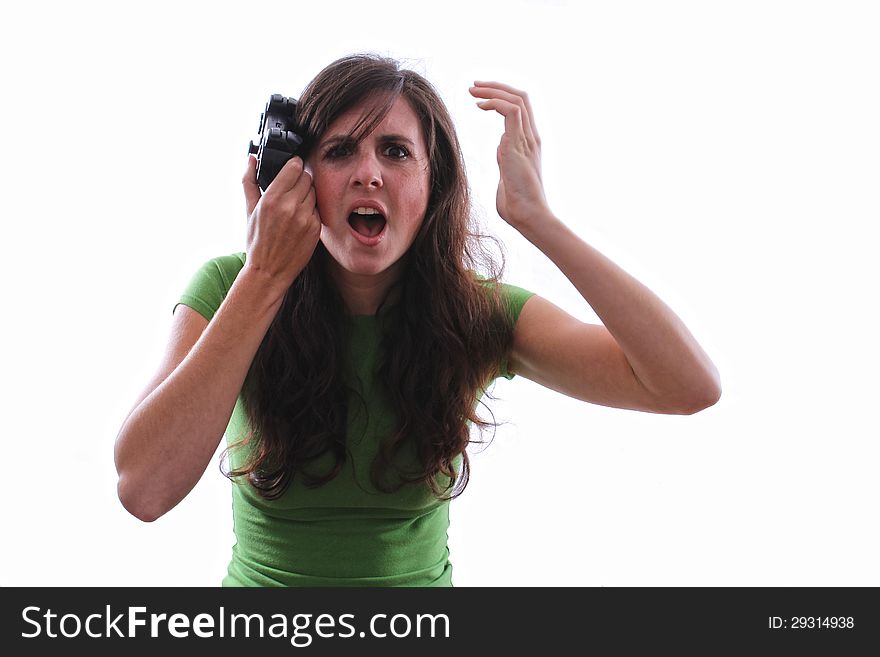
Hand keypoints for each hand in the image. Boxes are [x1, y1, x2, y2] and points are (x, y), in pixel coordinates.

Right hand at [242, 155, 322, 284]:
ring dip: (307, 195)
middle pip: (307, 178)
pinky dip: (311, 211)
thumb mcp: (249, 210)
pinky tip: (300, 219)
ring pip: (314, 193)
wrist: (269, 271)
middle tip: (292, 189)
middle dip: (300, 180)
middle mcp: (290, 206)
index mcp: (272, 199)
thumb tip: (251, 159)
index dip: (294, 166)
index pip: (295, 167)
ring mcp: (305, 218)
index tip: (292, 168)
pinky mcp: (315, 228)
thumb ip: (249, 181)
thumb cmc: (257, 242)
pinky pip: (318, 209)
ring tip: (295, 206)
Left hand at [470, 81, 550, 228]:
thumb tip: (501, 148)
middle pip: (520, 97)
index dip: (501, 97)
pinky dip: (494, 102)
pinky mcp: (519, 144)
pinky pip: (511, 111)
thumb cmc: (516, 205)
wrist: (528, 215)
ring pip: (516, 99)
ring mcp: (527, 139)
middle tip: (474, 86)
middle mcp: (531, 137)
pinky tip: (479, 106)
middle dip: (496, 87)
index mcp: (529, 143)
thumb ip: (505, 160)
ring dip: (493, 90)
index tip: (480, 97)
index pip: (521, 108)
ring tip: (473, 90)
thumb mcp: (507, 176)